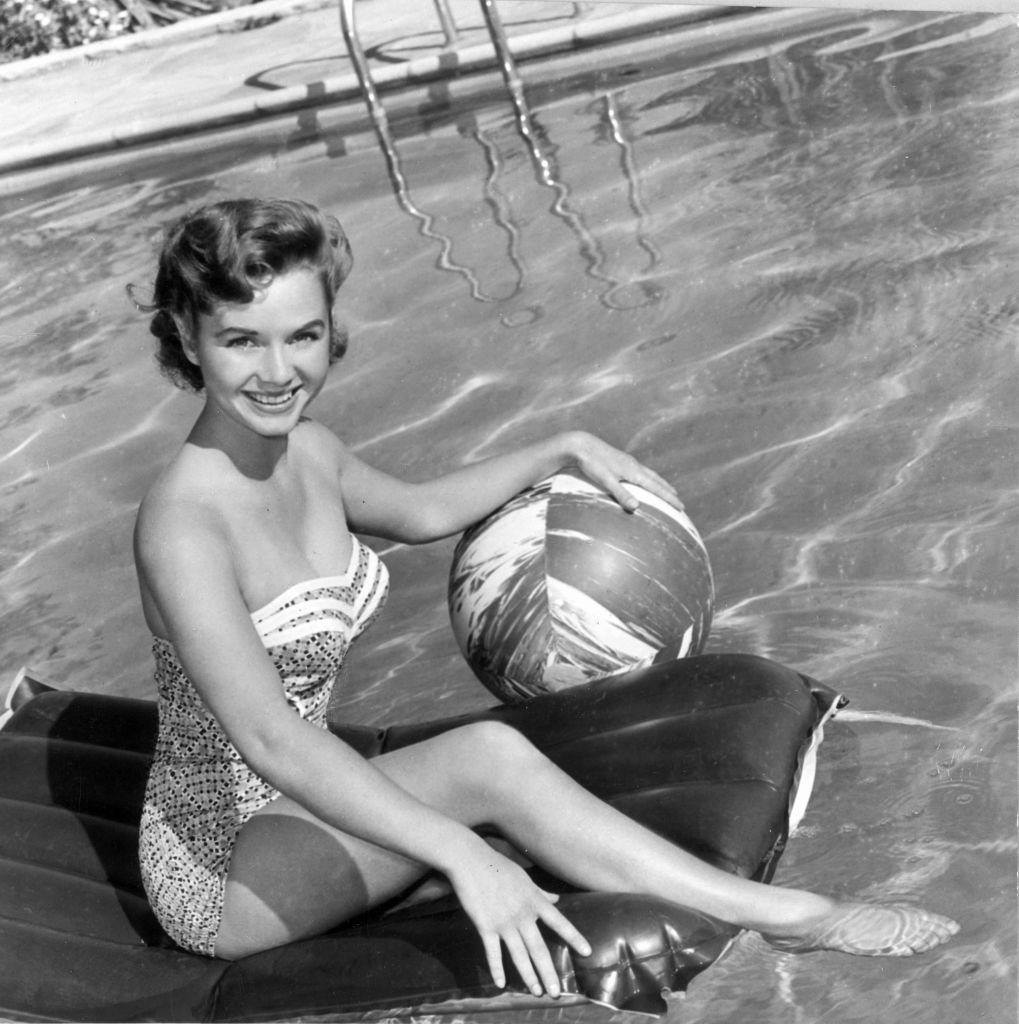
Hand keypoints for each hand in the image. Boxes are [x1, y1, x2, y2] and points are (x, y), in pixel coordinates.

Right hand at [449, 844, 590, 997]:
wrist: (471, 861)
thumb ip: (541, 893)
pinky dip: (496, 968)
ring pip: (519, 955)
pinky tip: (501, 984)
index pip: (559, 922)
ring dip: (528, 976)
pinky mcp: (485, 926)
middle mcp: (522, 914)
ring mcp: (504, 922)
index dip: (574, 937)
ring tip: (536, 992)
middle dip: (548, 972)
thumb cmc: (498, 866)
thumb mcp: (524, 878)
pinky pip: (493, 952)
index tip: (587, 952)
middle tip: (556, 992)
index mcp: (534, 900)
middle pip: (539, 948)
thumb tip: (556, 900)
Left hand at [561, 432, 683, 512]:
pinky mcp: (621, 460)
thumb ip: (621, 494)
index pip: (657, 488)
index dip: (669, 498)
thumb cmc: (592, 464)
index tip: (681, 507)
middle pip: (657, 480)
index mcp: (634, 471)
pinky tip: (645, 480)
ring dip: (661, 484)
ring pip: (650, 474)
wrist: (581, 445)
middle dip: (669, 492)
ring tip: (669, 490)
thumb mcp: (606, 481)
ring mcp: (628, 461)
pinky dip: (650, 478)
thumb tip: (636, 507)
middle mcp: (635, 465)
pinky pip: (642, 471)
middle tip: (680, 503)